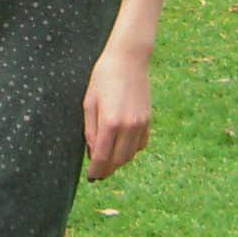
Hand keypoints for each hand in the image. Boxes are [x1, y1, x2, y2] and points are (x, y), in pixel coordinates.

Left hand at [82, 38, 151, 179]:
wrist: (129, 60)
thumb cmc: (104, 78)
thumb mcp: (89, 103)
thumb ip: (90, 131)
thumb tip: (93, 153)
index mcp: (110, 122)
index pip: (102, 157)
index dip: (96, 170)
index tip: (91, 176)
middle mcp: (128, 126)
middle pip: (118, 160)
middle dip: (107, 169)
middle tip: (98, 173)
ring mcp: (141, 124)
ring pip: (130, 155)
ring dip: (119, 161)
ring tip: (108, 161)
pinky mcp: (148, 120)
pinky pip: (140, 145)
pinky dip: (130, 151)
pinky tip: (121, 147)